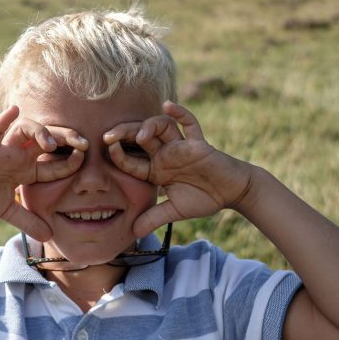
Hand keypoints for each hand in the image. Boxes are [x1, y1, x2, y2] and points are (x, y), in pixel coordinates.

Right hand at [0, 106, 86, 240]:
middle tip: (84, 143)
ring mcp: (4, 149)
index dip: (71, 162)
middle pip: (48, 140)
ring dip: (40, 132)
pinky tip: (14, 111)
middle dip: (66, 138)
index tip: (86, 161)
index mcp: (27, 168)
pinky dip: (3, 121)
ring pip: (25, 130)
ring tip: (50, 143)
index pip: (55, 164)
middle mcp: (19, 154)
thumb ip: (28, 221)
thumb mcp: (7, 211)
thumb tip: (49, 236)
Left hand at [104, 101, 252, 235]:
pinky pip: (189, 124)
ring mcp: (181, 147)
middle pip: (140, 137)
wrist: (232, 192)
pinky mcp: (198, 143)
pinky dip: (180, 113)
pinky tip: (167, 105)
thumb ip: (154, 218)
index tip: (106, 149)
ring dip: (149, 126)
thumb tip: (134, 234)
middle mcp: (165, 154)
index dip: (118, 154)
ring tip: (140, 136)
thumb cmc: (204, 198)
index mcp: (156, 169)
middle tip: (107, 136)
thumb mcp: (175, 211)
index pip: (132, 159)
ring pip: (162, 127)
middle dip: (123, 133)